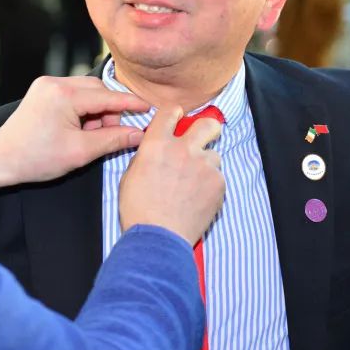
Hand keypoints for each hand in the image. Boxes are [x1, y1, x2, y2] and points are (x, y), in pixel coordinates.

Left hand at [0, 76, 149, 189]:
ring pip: (87, 91)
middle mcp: (55, 83)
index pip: (108, 96)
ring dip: (97, 111)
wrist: (1, 160)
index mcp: (64, 95)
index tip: (150, 109)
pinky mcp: (43, 90)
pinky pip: (73, 94)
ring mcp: (47, 84)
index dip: (131, 104)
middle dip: (110, 111)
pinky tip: (80, 129)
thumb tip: (139, 134)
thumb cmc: (36, 159)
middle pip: (98, 90)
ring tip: (90, 136)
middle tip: (111, 134)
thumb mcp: (80, 152)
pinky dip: (83, 110)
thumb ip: (113, 140)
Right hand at [119, 105, 224, 245]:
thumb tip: (156, 151)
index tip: (178, 117)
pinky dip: (210, 185)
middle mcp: (183, 149)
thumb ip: (147, 156)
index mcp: (157, 144)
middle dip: (208, 128)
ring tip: (194, 185)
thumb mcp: (130, 175)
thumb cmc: (139, 210)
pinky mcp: (218, 183)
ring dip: (206, 165)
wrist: (158, 236)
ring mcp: (204, 165)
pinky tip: (198, 199)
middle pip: (207, 124)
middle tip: (206, 136)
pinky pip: (218, 177)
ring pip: (214, 156)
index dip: (175, 114)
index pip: (170, 112)